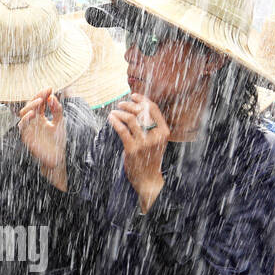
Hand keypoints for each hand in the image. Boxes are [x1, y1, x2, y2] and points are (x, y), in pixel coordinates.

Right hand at [18, 87, 66, 182]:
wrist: (57, 157)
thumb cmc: (58, 140)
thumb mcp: (60, 122)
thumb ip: (57, 110)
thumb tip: (52, 97)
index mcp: (41, 117)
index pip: (39, 102)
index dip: (43, 94)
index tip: (50, 88)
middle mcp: (33, 121)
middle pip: (30, 105)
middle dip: (37, 97)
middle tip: (45, 93)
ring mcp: (29, 128)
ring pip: (23, 113)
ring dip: (31, 106)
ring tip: (40, 101)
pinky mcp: (26, 136)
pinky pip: (22, 126)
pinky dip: (26, 119)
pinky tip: (33, 113)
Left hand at [109, 93, 169, 210]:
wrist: (148, 178)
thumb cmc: (150, 157)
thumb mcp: (157, 141)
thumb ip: (151, 126)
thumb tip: (138, 107)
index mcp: (163, 131)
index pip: (153, 108)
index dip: (142, 100)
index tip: (133, 96)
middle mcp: (155, 136)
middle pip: (141, 111)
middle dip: (128, 105)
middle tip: (120, 105)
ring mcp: (144, 143)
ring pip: (130, 119)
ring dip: (120, 112)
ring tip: (114, 112)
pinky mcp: (132, 149)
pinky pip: (122, 130)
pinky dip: (115, 121)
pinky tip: (111, 118)